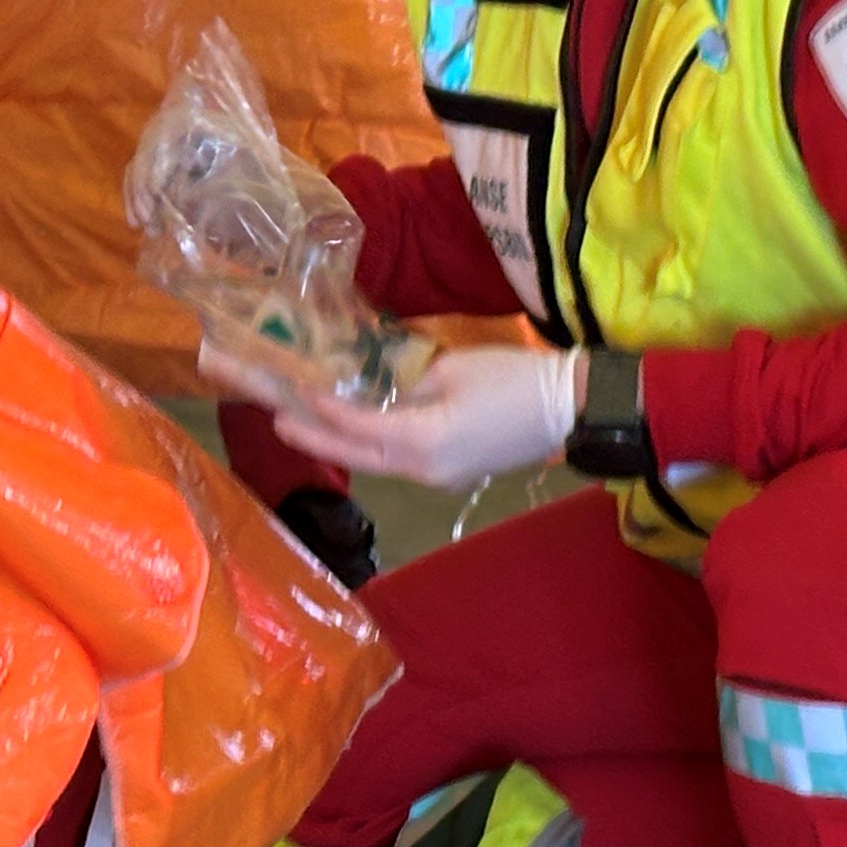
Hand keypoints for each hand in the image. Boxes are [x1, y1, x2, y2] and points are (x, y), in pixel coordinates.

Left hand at [198, 332, 575, 490]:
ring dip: (339, 442)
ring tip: (302, 421)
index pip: (359, 427)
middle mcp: (424, 470)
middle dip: (315, 437)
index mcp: (425, 442)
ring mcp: (437, 478)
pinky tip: (352, 428)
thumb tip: (367, 379)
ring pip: (375, 462)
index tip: (291, 391)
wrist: (570, 408)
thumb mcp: (453, 369)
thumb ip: (403, 378)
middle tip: (276, 419)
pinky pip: (398, 461)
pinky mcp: (448, 473)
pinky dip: (370, 444)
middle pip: (358, 456)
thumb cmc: (515, 379)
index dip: (322, 410)